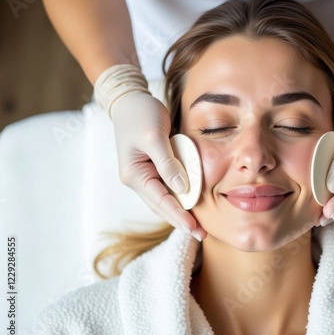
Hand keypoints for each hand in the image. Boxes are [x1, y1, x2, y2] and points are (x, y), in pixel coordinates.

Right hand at [111, 92, 206, 240]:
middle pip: (162, 206)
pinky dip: (181, 195)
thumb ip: (168, 164)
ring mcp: (145, 175)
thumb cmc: (140, 115)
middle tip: (201, 234)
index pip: (160, 201)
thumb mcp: (153, 137)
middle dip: (181, 220)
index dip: (178, 216)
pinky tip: (193, 203)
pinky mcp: (154, 168)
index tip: (193, 228)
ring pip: (166, 199)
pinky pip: (169, 187)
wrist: (130, 100)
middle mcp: (138, 179)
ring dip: (181, 211)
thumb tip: (182, 188)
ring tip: (198, 225)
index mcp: (134, 175)